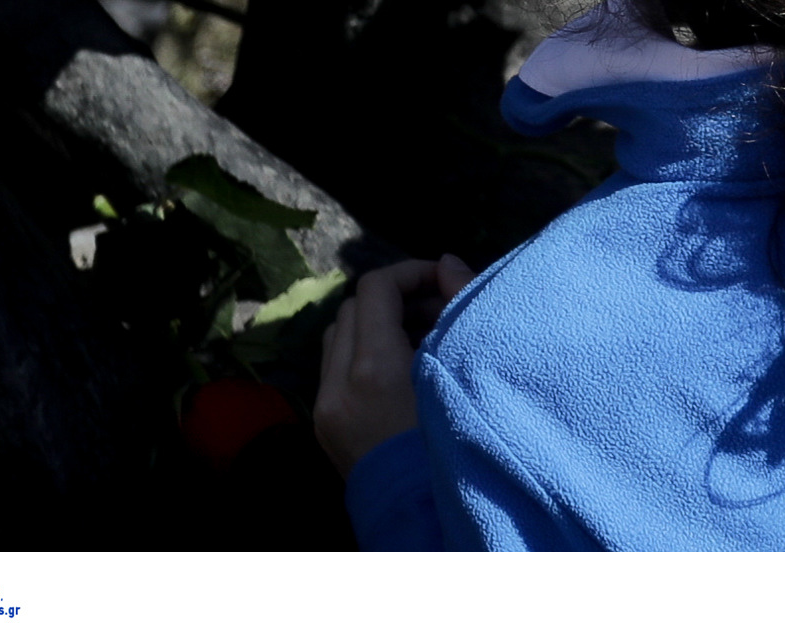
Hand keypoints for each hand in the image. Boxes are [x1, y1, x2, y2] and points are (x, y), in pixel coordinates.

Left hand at [313, 252, 475, 475]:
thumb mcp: (461, 368)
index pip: (375, 289)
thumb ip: (456, 306)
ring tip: (419, 342)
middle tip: (436, 314)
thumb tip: (445, 264)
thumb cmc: (457, 442)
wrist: (424, 520)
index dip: (411, 273)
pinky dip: (363, 356)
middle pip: (352, 309)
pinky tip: (400, 374)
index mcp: (372, 368)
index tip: (443, 282)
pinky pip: (335, 370)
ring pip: (338, 338)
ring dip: (375, 326)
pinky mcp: (323, 427)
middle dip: (394, 300)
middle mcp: (336, 384)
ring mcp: (325, 408)